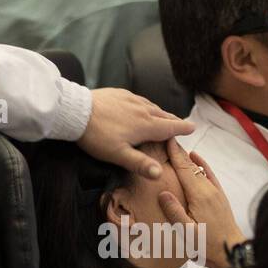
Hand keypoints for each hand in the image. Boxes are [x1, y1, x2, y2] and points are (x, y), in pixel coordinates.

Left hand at [79, 90, 193, 180]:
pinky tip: (141, 106)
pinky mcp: (119, 93)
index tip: (192, 127)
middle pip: (163, 115)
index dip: (182, 128)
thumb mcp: (118, 155)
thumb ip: (139, 164)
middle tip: (182, 124)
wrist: (75, 111)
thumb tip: (159, 174)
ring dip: (160, 112)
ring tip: (164, 116)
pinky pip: (138, 99)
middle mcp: (142, 109)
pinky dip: (146, 105)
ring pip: (151, 106)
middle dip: (174, 120)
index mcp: (145, 125)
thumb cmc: (97, 135)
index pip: (170, 127)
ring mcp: (130, 99)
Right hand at [155, 140, 244, 267]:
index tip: (166, 137)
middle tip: (167, 135)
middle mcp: (208, 189)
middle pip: (191, 164)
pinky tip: (196, 158)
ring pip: (199, 168)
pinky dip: (202, 164)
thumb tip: (163, 192)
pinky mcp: (219, 197)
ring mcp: (216, 192)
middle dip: (178, 150)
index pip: (184, 168)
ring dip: (187, 156)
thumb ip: (174, 212)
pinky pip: (210, 175)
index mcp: (199, 195)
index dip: (175, 152)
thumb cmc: (208, 246)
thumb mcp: (186, 232)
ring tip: (176, 144)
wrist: (232, 252)